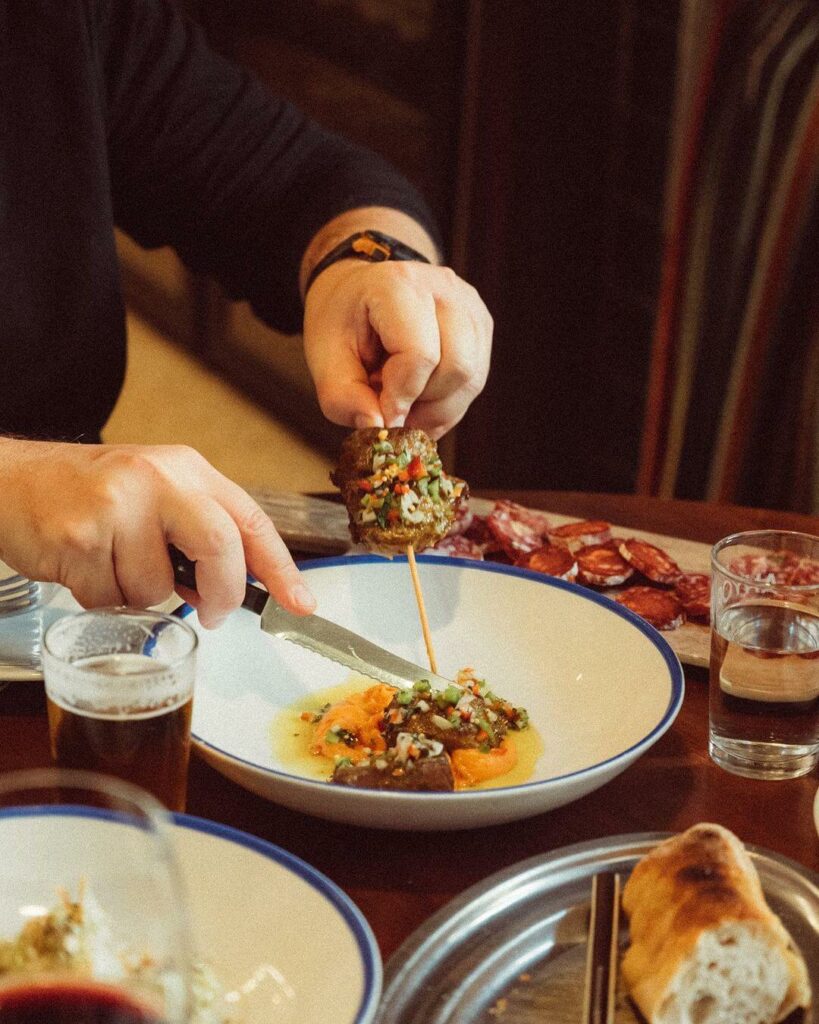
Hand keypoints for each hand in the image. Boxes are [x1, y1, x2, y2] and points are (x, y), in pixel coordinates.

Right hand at [0, 440, 314, 627]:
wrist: (9, 482)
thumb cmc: (88, 494)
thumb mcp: (156, 496)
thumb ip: (199, 533)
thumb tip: (242, 586)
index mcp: (186, 469)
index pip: (251, 520)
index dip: (281, 567)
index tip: (300, 603)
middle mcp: (158, 479)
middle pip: (220, 545)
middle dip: (220, 592)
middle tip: (210, 612)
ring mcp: (118, 505)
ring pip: (158, 588)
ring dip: (138, 596)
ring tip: (111, 563)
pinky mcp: (81, 536)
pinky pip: (111, 599)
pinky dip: (100, 599)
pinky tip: (83, 567)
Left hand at [302, 258, 491, 439]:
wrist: (361, 291)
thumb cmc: (343, 321)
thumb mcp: (324, 357)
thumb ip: (342, 396)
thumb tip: (377, 426)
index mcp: (399, 285)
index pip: (420, 355)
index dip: (401, 397)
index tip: (381, 414)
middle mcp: (445, 289)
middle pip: (457, 368)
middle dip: (423, 403)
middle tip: (391, 407)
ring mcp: (470, 307)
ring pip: (471, 379)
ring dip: (436, 407)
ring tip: (403, 400)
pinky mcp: (481, 328)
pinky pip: (475, 381)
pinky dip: (447, 403)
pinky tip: (419, 398)